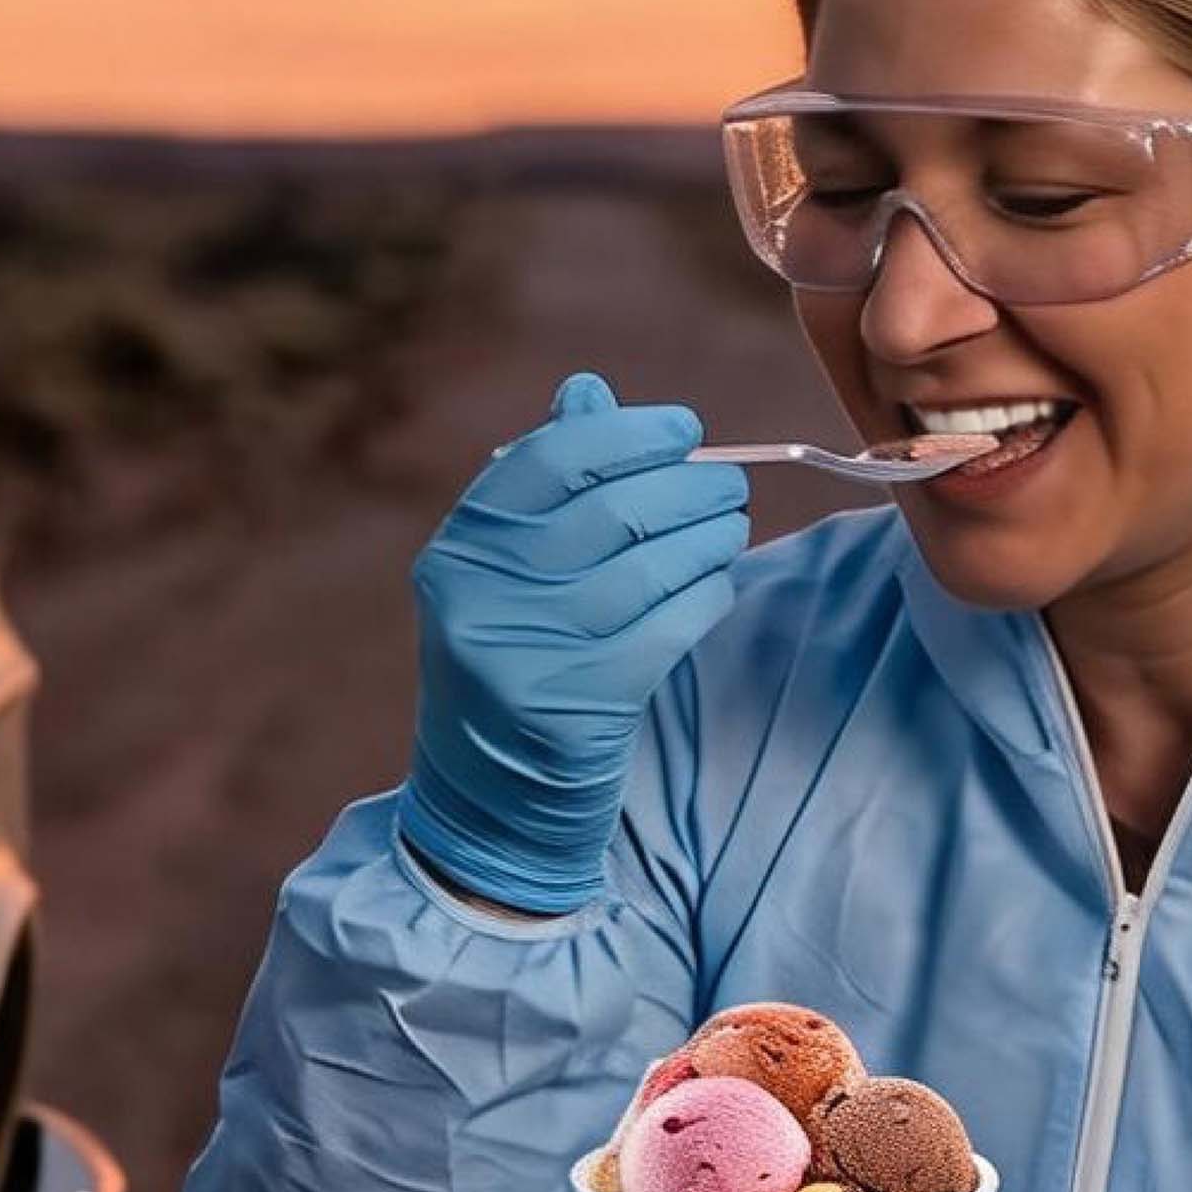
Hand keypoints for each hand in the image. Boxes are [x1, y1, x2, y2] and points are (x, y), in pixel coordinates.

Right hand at [395, 370, 749, 915]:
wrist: (489, 798)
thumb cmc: (513, 660)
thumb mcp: (504, 574)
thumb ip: (543, 486)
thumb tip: (588, 392)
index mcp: (461, 550)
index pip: (553, 459)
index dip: (630, 434)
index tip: (683, 430)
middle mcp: (484, 598)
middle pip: (613, 509)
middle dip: (689, 487)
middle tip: (728, 486)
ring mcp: (530, 655)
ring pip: (652, 568)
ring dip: (710, 539)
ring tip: (730, 528)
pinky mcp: (581, 706)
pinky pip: (671, 628)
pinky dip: (706, 597)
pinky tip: (715, 585)